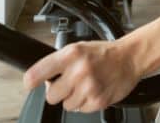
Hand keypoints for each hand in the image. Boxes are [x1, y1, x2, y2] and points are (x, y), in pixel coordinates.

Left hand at [23, 39, 141, 113]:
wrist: (130, 58)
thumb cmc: (104, 53)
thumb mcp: (79, 48)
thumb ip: (59, 62)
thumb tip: (41, 78)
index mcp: (71, 54)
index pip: (39, 72)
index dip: (30, 81)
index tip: (29, 84)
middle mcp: (78, 71)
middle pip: (51, 96)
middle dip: (57, 92)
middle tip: (67, 84)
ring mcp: (89, 88)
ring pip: (66, 105)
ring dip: (72, 98)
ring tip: (85, 86)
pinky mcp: (98, 101)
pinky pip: (81, 110)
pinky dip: (85, 103)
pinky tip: (93, 91)